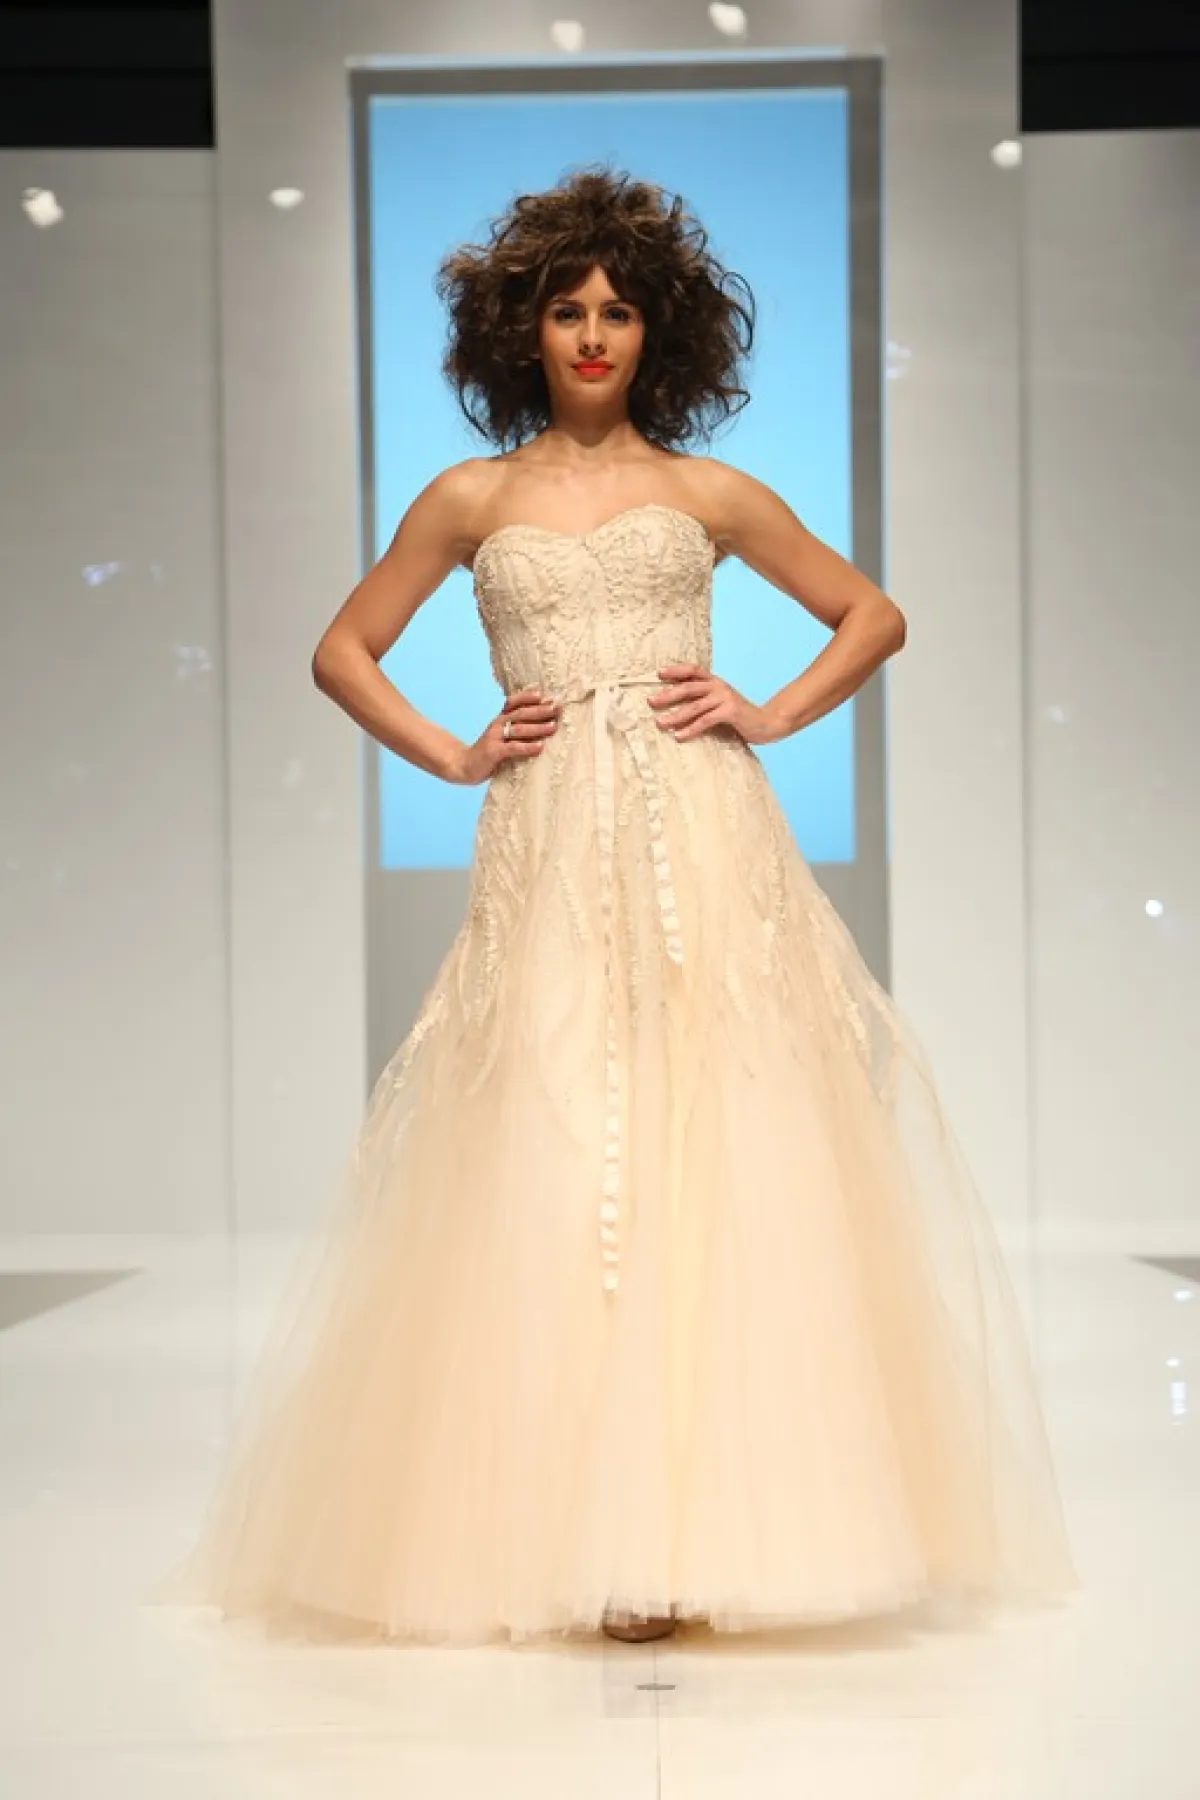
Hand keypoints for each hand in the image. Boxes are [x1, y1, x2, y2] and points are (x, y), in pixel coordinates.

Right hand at [449, 688, 560, 784]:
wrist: (464, 766)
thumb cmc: (489, 752)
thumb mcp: (501, 737)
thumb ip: (517, 730)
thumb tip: (545, 725)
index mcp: (500, 719)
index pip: (514, 702)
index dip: (529, 697)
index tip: (547, 697)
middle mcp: (497, 724)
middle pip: (521, 713)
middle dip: (540, 710)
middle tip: (557, 708)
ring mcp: (494, 737)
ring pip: (519, 729)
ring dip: (538, 727)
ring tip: (553, 726)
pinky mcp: (493, 752)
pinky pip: (513, 748)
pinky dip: (527, 747)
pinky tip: (540, 747)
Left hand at [646, 664, 782, 745]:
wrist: (766, 723)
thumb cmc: (739, 716)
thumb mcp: (719, 703)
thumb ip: (703, 701)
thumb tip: (675, 707)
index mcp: (715, 681)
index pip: (693, 670)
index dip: (676, 670)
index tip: (658, 674)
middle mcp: (718, 686)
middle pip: (688, 687)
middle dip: (668, 694)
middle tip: (651, 701)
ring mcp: (725, 698)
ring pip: (694, 705)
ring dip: (675, 715)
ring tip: (660, 723)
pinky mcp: (730, 711)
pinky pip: (705, 720)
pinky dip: (690, 729)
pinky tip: (679, 736)